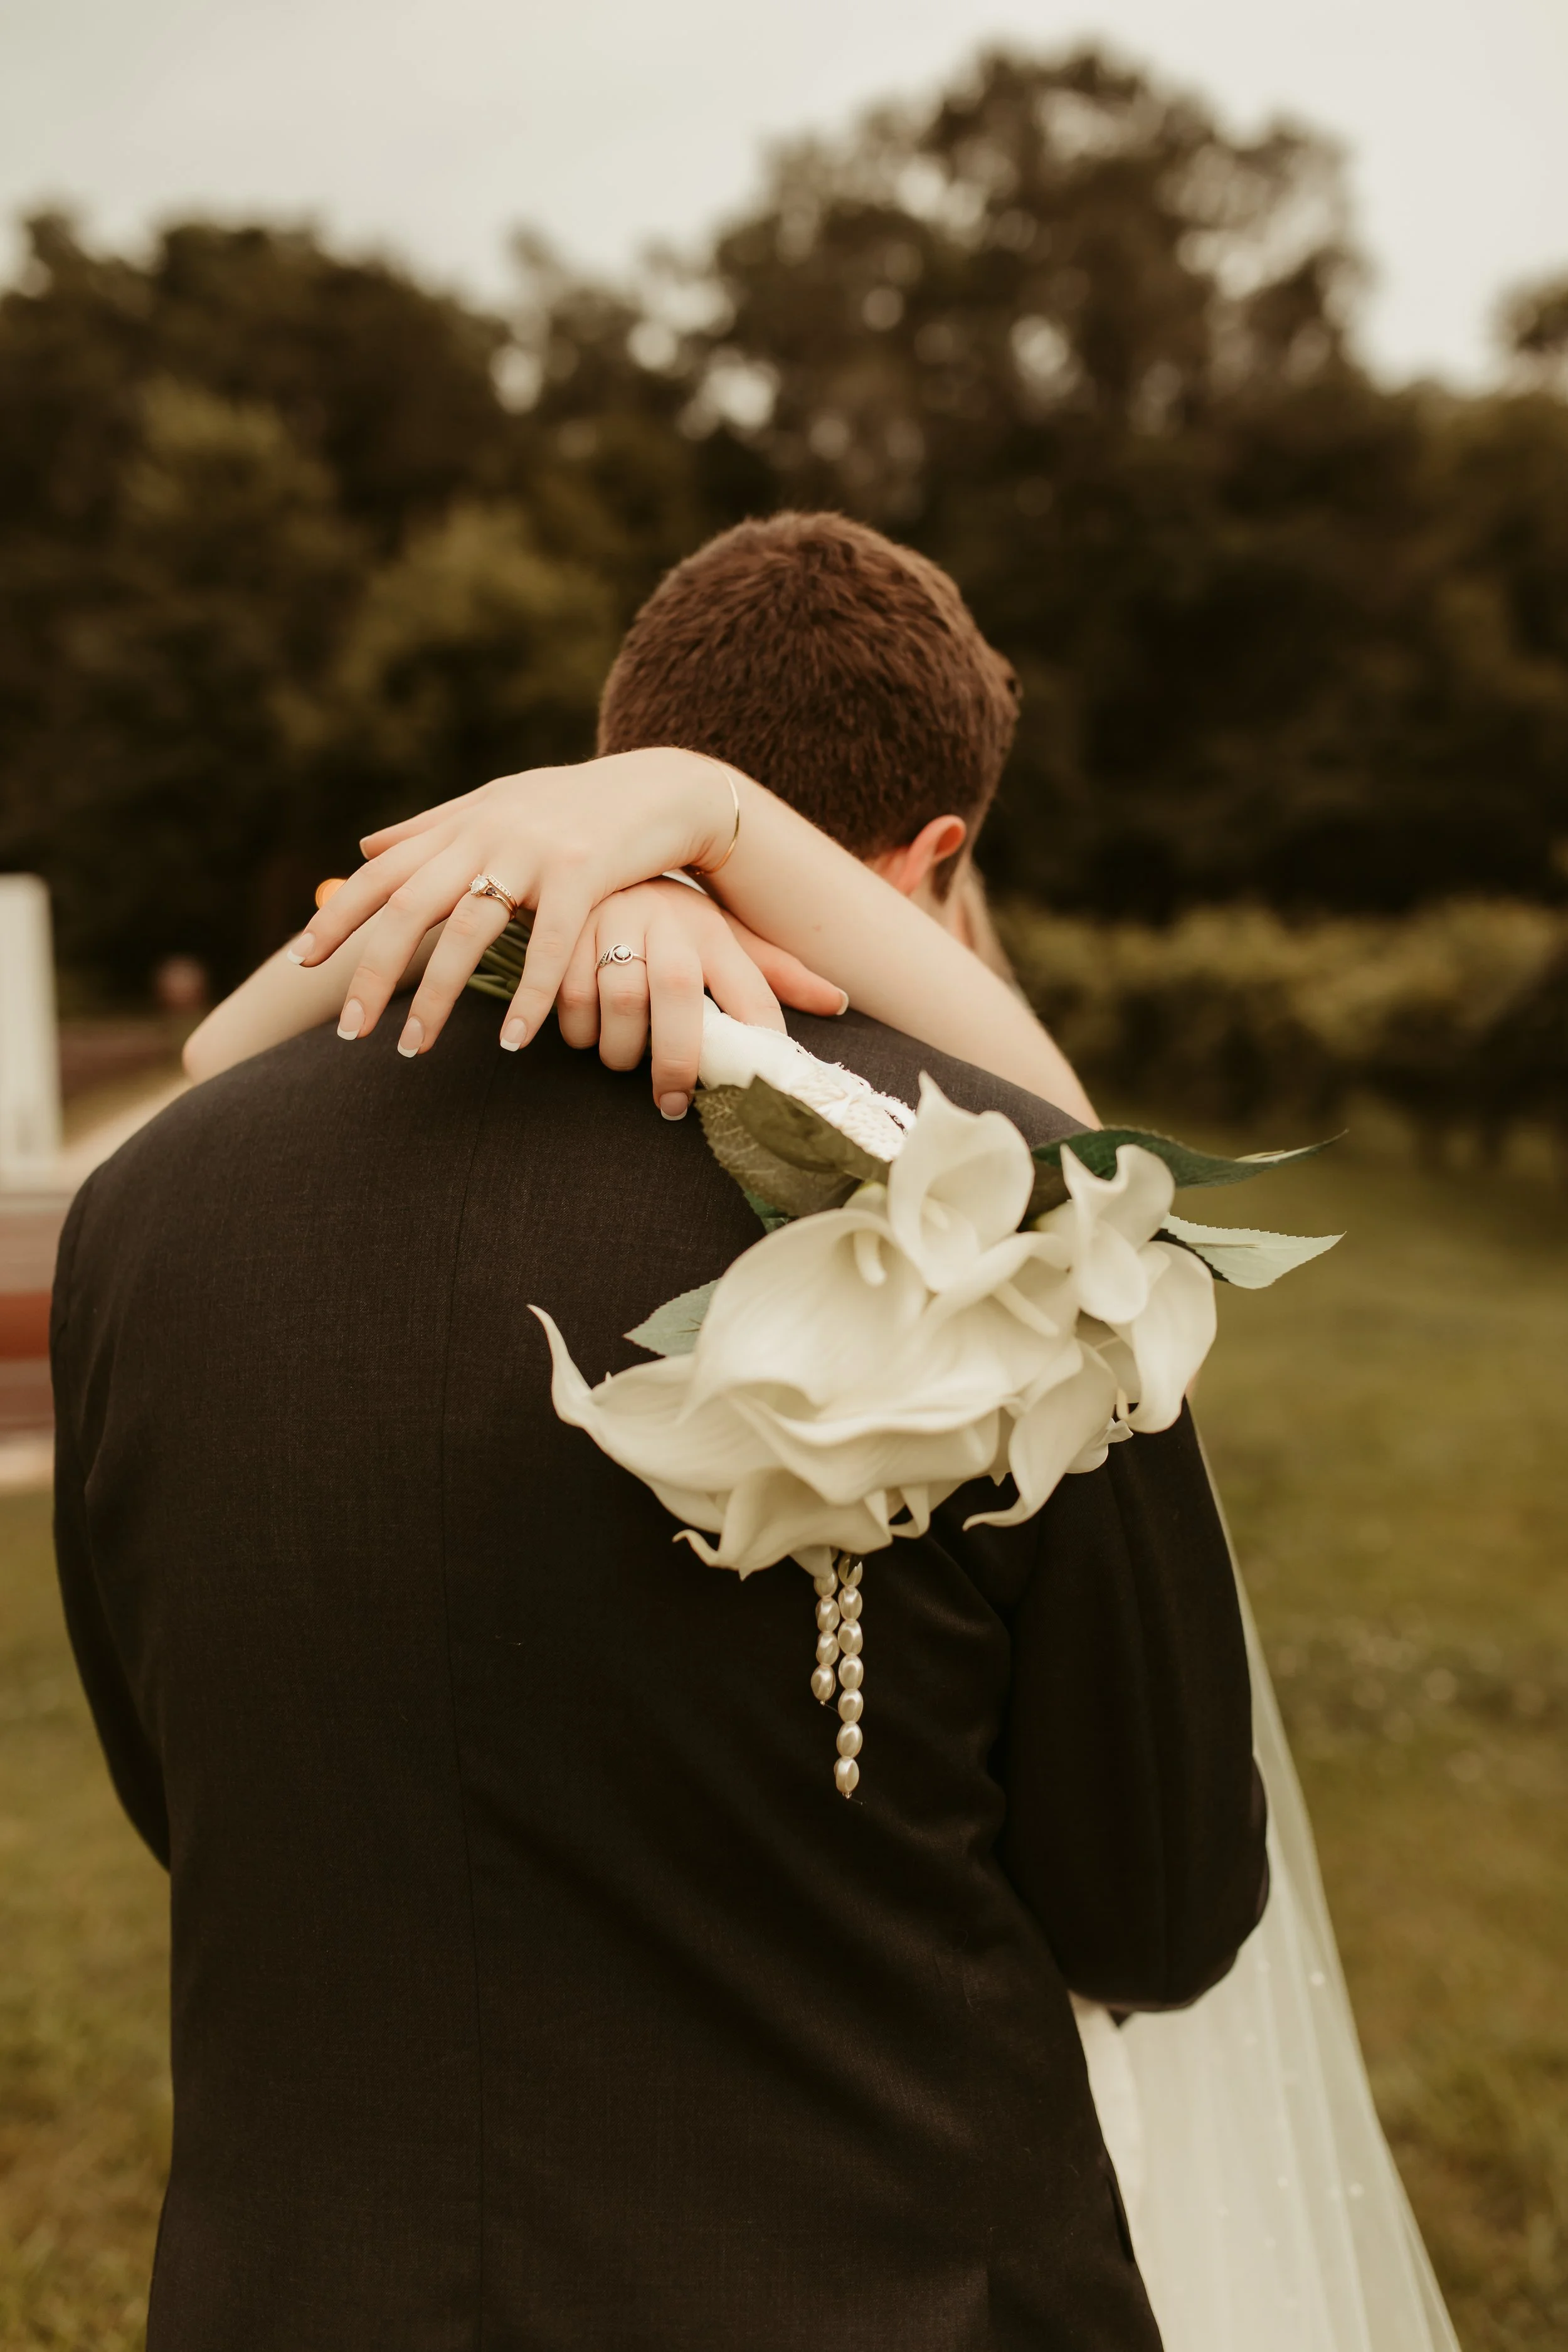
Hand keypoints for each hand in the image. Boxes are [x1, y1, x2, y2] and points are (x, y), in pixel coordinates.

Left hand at [289, 748, 743, 1052]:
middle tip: (347, 1032)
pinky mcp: (584, 875)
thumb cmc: (578, 805)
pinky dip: (528, 998)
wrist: (664, 788)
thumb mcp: (498, 804)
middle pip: (409, 907)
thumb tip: (364, 846)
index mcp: (462, 823)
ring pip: (468, 932)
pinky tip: (510, 1043)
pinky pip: (549, 948)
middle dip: (371, 971)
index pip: (382, 873)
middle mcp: (488, 834)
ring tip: (411, 1051)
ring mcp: (535, 853)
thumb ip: (431, 827)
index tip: (299, 960)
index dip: (338, 916)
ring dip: (435, 997)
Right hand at [556, 880, 844, 1116]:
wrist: (604, 858)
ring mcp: (616, 921)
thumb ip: (775, 974)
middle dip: (675, 1058)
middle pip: (679, 993)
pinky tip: (588, 1036)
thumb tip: (839, 1003)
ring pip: (619, 1000)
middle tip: (672, 1102)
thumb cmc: (673, 917)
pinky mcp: (567, 930)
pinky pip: (570, 996)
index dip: (759, 1038)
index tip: (756, 1086)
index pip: (751, 991)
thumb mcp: (726, 937)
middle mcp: (670, 921)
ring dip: (620, 1048)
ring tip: (623, 1061)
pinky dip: (578, 1030)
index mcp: (715, 930)